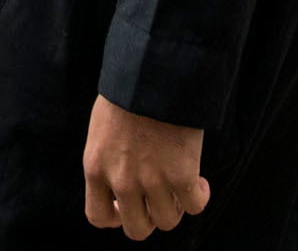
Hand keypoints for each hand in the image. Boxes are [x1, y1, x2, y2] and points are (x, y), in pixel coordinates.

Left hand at [83, 97, 207, 239]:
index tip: (127, 206)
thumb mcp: (103, 127)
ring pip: (167, 221)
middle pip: (137, 228)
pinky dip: (199, 198)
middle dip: (149, 217)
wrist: (154, 69)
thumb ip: (109, 157)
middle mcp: (121, 181)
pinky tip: (201, 183)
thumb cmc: (129, 88)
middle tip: (159, 198)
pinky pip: (194, 206)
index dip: (116, 218)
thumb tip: (121, 175)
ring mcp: (152, 181)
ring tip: (181, 187)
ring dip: (175, 207)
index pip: (98, 216)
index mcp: (96, 167)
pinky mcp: (182, 175)